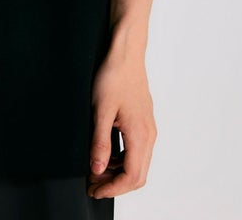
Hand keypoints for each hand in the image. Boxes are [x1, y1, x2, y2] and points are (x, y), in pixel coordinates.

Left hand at [87, 48, 156, 198]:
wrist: (125, 53)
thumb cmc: (114, 76)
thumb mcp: (101, 111)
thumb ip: (100, 142)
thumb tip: (97, 169)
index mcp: (140, 135)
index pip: (131, 177)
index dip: (112, 189)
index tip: (94, 189)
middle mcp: (148, 135)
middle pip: (138, 175)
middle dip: (115, 184)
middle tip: (93, 184)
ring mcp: (148, 128)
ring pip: (138, 163)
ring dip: (118, 172)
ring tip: (95, 169)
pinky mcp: (143, 122)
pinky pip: (137, 150)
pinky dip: (122, 158)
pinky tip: (106, 153)